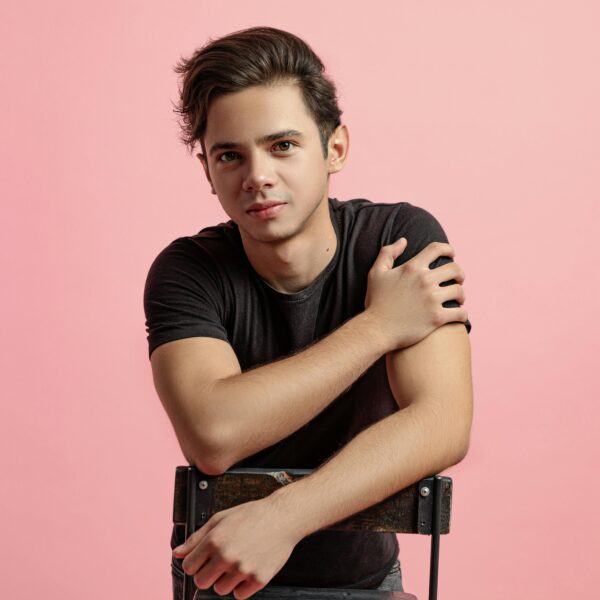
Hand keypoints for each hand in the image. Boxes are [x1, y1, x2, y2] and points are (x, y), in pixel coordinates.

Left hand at [173, 496, 301, 598]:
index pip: (189, 566)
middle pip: (201, 582)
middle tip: (221, 562)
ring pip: (220, 590)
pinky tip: (249, 567)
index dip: (195, 563)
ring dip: (226, 580)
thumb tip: (177, 553)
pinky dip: (242, 586)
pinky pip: (239, 595)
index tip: (204, 559)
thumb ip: (197, 537)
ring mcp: (243, 569)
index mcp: (214, 540)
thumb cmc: (253, 515)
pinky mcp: (258, 579)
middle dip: (208, 574)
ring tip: (238, 561)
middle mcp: (226, 556)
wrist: (283, 517)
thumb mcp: (221, 518)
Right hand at [364, 238, 466, 349]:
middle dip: (459, 274)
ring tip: (457, 300)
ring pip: (459, 291)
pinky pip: (460, 313)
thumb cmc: (376, 302)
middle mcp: (424, 281)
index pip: (437, 248)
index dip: (448, 249)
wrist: (376, 330)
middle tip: (457, 281)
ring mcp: (432, 299)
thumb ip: (387, 253)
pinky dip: (462, 314)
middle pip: (455, 269)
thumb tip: (404, 241)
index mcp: (412, 267)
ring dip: (461, 295)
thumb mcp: (376, 273)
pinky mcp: (437, 318)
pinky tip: (458, 315)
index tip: (452, 254)